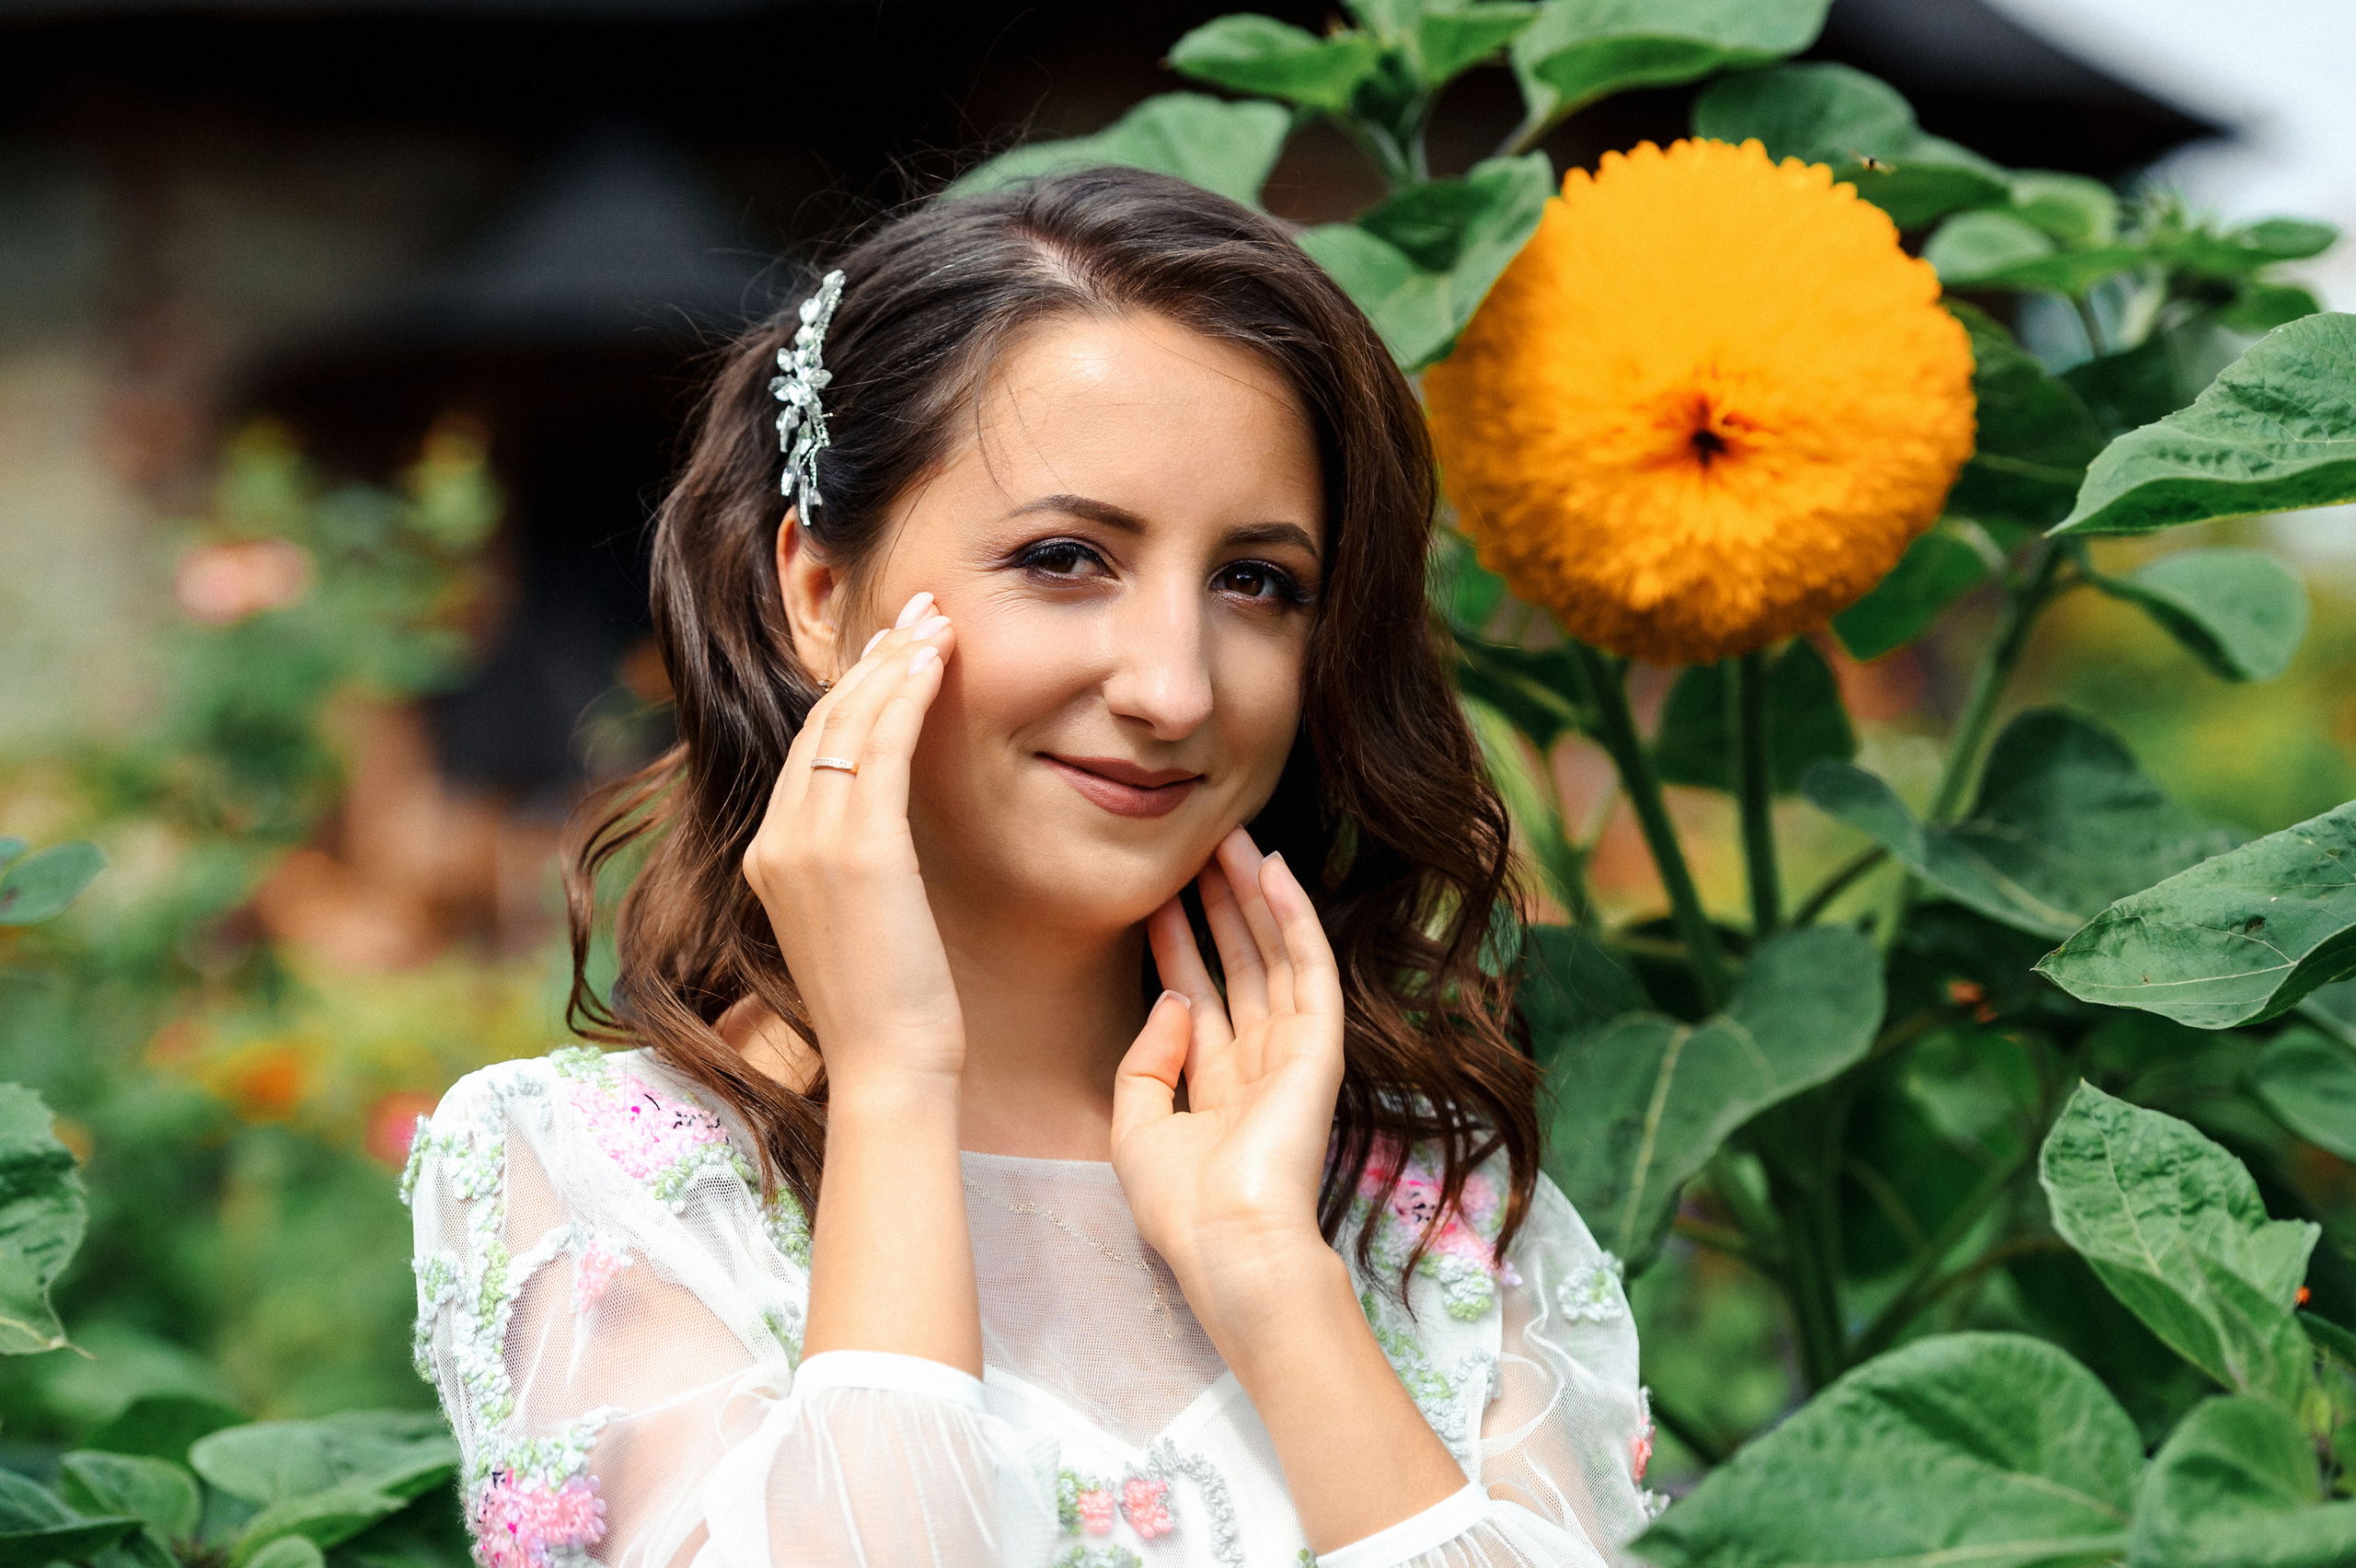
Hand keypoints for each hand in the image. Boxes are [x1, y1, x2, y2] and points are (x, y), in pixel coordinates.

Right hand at [742, 592, 961, 1099]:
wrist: (888, 1068)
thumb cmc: (890, 1010)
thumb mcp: (856, 925)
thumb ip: (853, 870)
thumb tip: (882, 839)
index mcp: (768, 858)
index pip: (807, 753)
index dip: (850, 694)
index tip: (890, 652)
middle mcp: (775, 842)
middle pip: (820, 725)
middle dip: (871, 660)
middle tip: (917, 613)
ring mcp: (808, 844)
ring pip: (847, 724)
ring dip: (894, 663)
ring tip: (937, 622)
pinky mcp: (858, 850)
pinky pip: (879, 748)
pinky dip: (907, 694)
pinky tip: (937, 661)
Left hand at [1110, 828, 1346, 1338]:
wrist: (1231, 1247)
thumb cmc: (1182, 1206)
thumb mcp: (1134, 1128)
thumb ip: (1145, 1059)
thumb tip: (1174, 996)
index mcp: (1216, 1088)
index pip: (1199, 995)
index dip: (1178, 942)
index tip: (1157, 893)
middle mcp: (1257, 1064)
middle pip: (1240, 965)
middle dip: (1218, 906)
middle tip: (1199, 847)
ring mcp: (1292, 1053)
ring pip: (1275, 955)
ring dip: (1253, 897)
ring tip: (1230, 840)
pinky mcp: (1319, 1049)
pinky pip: (1309, 968)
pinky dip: (1294, 917)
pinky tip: (1274, 871)